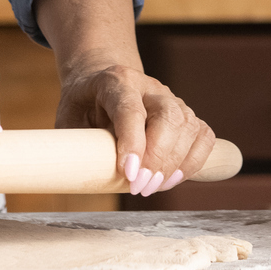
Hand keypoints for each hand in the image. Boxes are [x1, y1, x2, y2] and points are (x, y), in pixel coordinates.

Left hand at [57, 63, 216, 198]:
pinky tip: (172, 179)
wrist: (101, 82)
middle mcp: (149, 87)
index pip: (130, 109)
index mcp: (116, 81)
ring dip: (174, 164)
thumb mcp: (67, 117)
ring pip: (188, 126)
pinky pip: (203, 135)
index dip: (132, 143)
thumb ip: (73, 143)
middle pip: (168, 117)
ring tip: (152, 187)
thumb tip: (77, 177)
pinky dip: (194, 161)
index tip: (127, 174)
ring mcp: (171, 99)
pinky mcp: (185, 115)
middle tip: (140, 188)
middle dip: (157, 158)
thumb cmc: (83, 105)